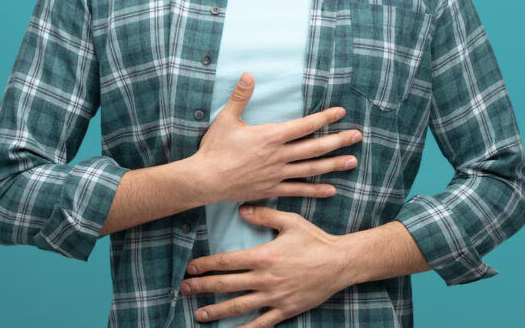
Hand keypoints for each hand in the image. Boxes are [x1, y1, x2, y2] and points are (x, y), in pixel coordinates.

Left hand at [181, 206, 353, 326]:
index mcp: (264, 256)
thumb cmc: (315, 239)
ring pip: (239, 306)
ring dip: (217, 310)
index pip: (227, 262)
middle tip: (184, 290)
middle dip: (203, 288)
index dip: (206, 265)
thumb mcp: (290, 221)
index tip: (190, 269)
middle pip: (226, 284)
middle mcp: (265, 279)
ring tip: (199, 314)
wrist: (340, 263)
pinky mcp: (285, 309)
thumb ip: (264, 215)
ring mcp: (274, 296)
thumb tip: (241, 209)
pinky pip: (262, 323)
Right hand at [193, 73, 361, 203]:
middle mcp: (278, 156)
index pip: (304, 125)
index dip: (324, 118)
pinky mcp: (272, 189)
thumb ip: (240, 96)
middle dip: (338, 141)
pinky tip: (331, 190)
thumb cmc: (215, 148)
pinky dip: (316, 190)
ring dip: (333, 165)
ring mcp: (277, 174)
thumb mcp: (227, 118)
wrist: (205, 179)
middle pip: (314, 148)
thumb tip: (248, 74)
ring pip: (311, 170)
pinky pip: (298, 190)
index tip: (340, 112)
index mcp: (271, 136)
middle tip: (357, 136)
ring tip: (352, 161)